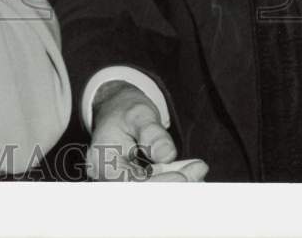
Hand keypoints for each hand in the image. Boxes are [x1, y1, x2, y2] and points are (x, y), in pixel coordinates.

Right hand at [87, 80, 208, 181]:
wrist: (118, 110)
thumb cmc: (125, 109)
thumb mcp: (138, 113)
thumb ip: (151, 132)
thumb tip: (165, 154)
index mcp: (102, 161)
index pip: (131, 184)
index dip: (159, 184)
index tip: (183, 175)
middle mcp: (109, 179)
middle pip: (145, 193)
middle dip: (176, 185)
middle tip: (199, 169)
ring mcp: (122, 184)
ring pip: (154, 193)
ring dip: (179, 184)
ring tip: (198, 168)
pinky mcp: (137, 186)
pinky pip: (157, 188)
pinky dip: (175, 181)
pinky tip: (190, 170)